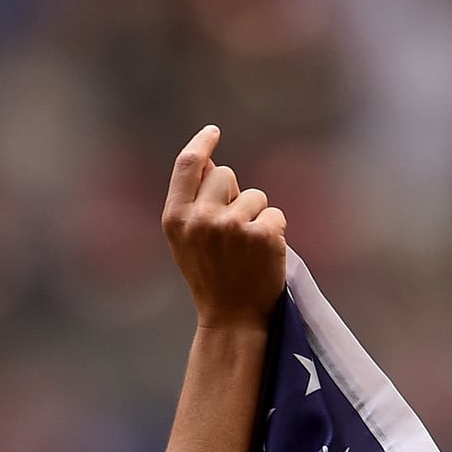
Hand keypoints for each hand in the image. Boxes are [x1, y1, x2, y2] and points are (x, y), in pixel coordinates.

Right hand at [161, 125, 287, 330]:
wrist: (232, 319)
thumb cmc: (211, 277)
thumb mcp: (188, 241)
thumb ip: (194, 202)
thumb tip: (209, 161)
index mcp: (175, 218)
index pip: (187, 165)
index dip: (201, 143)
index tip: (213, 132)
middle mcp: (200, 219)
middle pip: (226, 175)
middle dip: (234, 194)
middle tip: (233, 232)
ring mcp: (231, 226)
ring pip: (255, 196)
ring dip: (257, 216)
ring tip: (247, 250)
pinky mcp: (262, 235)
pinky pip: (275, 214)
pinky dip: (275, 232)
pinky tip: (264, 256)